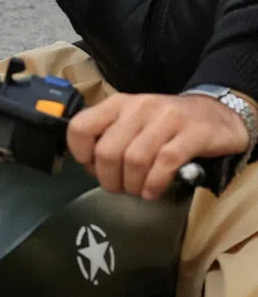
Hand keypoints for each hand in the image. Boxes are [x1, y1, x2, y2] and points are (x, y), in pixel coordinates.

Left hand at [67, 92, 250, 199]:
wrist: (215, 113)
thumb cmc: (166, 123)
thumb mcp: (132, 121)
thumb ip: (110, 137)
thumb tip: (91, 167)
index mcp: (117, 104)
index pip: (80, 127)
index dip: (81, 154)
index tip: (92, 168)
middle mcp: (138, 108)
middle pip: (107, 150)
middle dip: (109, 178)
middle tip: (119, 187)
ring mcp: (166, 119)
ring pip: (135, 159)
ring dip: (133, 184)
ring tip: (138, 191)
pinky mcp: (192, 134)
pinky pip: (165, 162)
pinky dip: (155, 183)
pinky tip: (153, 192)